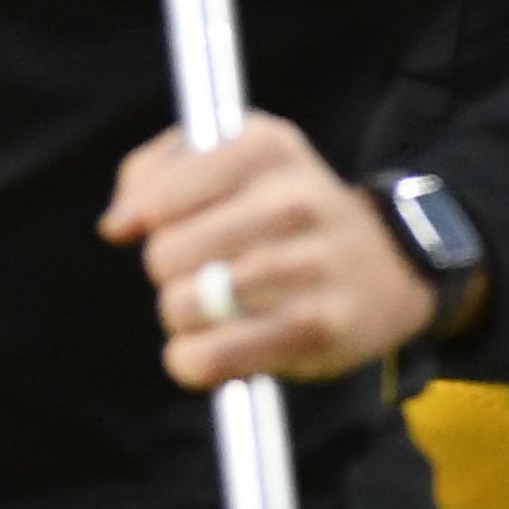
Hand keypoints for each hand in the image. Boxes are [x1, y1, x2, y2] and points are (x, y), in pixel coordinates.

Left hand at [100, 109, 435, 388]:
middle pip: (163, 257)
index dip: (146, 220)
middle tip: (204, 267)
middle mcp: (293, 202)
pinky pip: (209, 357)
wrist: (392, 261)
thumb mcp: (226, 156)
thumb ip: (153, 174)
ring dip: (183, 315)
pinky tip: (210, 347)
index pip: (156, 200)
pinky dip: (193, 360)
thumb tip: (117, 226)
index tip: (168, 224)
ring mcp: (310, 267)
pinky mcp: (318, 329)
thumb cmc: (281, 207)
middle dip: (168, 270)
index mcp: (264, 147)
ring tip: (217, 303)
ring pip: (180, 308)